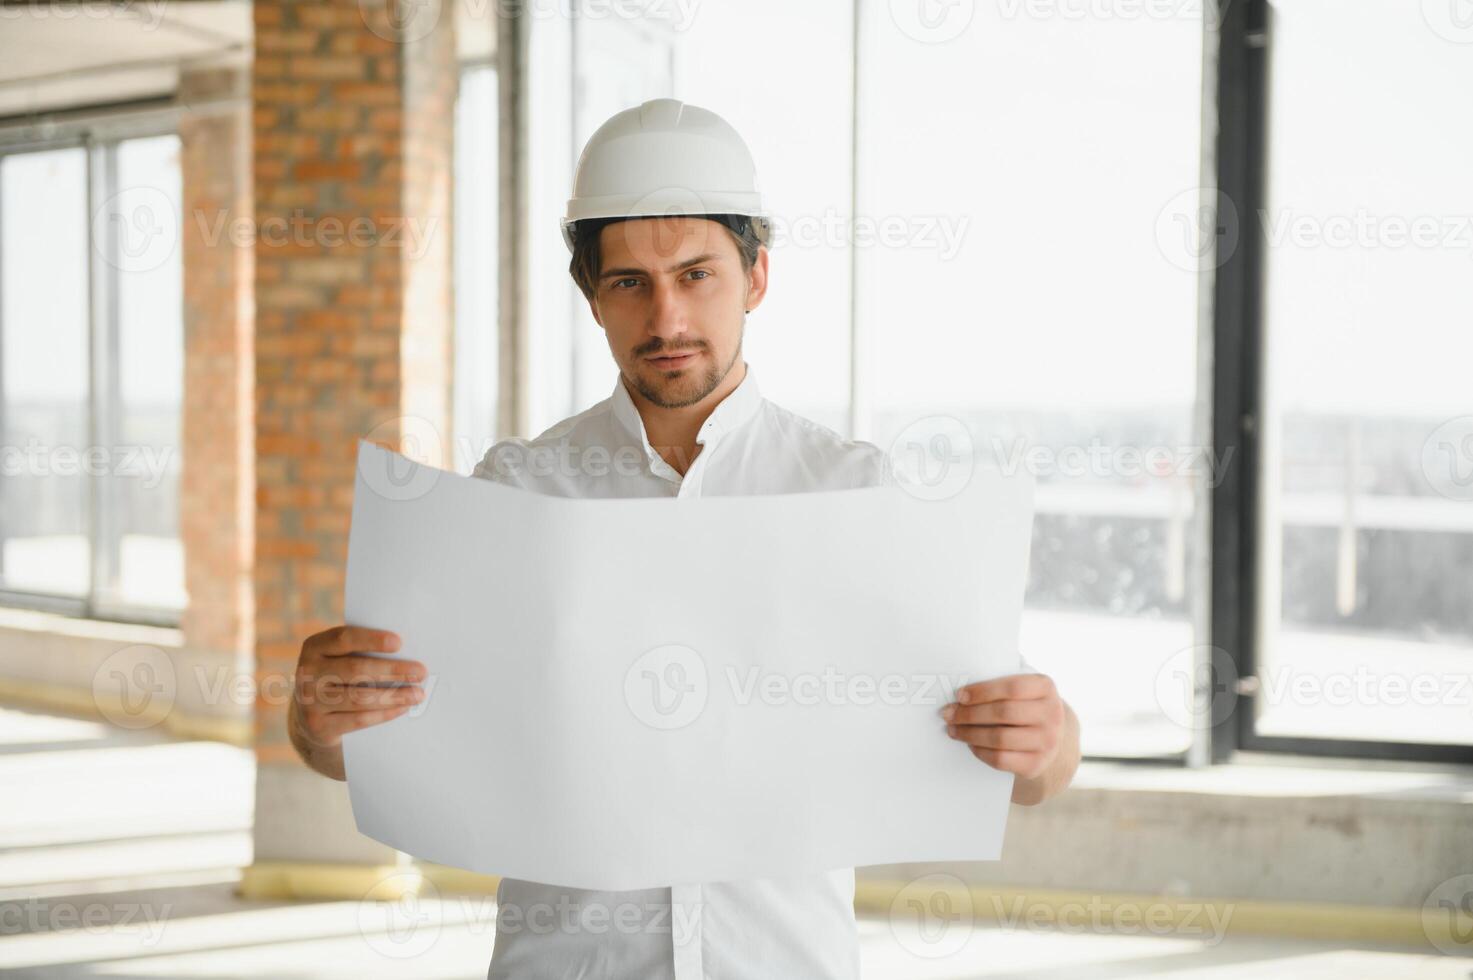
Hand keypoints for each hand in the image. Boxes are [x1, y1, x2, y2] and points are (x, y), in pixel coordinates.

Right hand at [289, 626, 426, 779]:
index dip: (371, 640)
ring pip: (359, 697)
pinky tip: (403, 708)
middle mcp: (307, 672)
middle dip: (392, 670)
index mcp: (314, 647)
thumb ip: (363, 652)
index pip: (343, 638)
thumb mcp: (341, 659)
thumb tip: (409, 652)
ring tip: (418, 694)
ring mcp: (309, 701)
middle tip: (421, 671)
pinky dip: (384, 714)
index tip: (399, 642)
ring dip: (394, 695)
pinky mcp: (318, 726)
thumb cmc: (339, 678)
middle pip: (355, 670)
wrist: (312, 717)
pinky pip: (358, 720)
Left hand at [941, 672, 1064, 780]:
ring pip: (1000, 738)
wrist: (1049, 739)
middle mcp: (1052, 714)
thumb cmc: (1025, 707)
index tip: (959, 695)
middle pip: (1003, 713)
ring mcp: (1047, 741)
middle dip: (969, 714)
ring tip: (953, 730)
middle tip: (948, 714)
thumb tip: (962, 689)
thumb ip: (1000, 681)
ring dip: (970, 734)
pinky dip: (980, 752)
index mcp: (1046, 688)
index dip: (982, 691)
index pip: (1012, 688)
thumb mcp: (1023, 689)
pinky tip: (970, 744)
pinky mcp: (1036, 764)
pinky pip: (1001, 759)